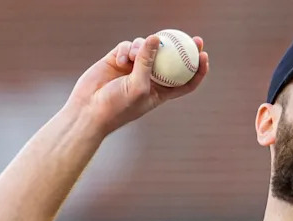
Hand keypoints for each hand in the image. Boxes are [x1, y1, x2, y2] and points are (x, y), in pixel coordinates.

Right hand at [64, 34, 209, 134]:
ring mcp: (134, 68)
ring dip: (141, 48)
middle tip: (191, 37)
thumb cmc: (117, 106)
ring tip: (132, 57)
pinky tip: (120, 60)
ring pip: (147, 48)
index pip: (185, 80)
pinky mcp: (118, 60)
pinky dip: (125, 50)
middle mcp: (149, 79)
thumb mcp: (138, 85)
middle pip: (170, 59)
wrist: (89, 110)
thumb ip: (148, 61)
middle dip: (181, 47)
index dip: (197, 68)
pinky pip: (127, 47)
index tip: (203, 55)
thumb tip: (157, 37)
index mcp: (160, 92)